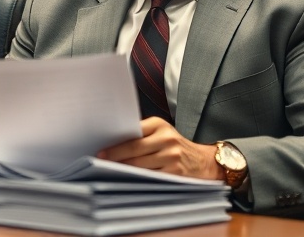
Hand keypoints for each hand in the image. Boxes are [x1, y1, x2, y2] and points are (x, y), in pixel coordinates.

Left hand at [97, 117, 224, 180]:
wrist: (203, 160)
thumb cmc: (174, 145)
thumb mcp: (161, 132)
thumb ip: (141, 134)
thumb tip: (112, 142)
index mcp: (159, 125)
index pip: (132, 133)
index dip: (115, 144)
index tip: (101, 151)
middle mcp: (166, 139)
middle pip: (134, 150)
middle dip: (115, 157)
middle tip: (100, 162)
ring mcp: (172, 156)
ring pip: (140, 165)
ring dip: (124, 170)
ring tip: (110, 171)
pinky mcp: (175, 173)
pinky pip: (151, 177)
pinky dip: (138, 179)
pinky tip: (129, 180)